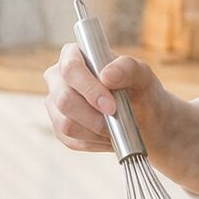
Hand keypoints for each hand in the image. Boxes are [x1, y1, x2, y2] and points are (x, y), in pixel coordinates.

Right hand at [43, 44, 174, 152]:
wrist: (143, 118)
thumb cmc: (140, 90)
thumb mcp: (143, 75)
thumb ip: (128, 68)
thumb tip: (107, 76)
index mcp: (73, 55)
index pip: (71, 69)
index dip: (89, 89)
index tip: (111, 106)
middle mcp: (58, 78)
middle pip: (64, 99)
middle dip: (93, 116)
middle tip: (117, 120)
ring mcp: (55, 104)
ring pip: (65, 124)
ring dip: (96, 131)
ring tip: (116, 128)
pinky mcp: (59, 127)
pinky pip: (71, 140)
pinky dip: (94, 142)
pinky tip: (109, 136)